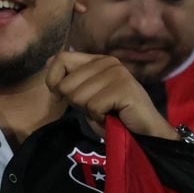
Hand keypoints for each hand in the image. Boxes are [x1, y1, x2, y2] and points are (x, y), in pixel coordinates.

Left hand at [45, 52, 177, 139]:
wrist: (145, 134)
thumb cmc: (115, 117)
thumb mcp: (86, 96)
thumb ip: (70, 79)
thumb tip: (48, 61)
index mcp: (99, 60)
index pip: (61, 58)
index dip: (54, 81)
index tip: (62, 96)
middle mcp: (108, 62)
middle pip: (67, 83)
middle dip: (76, 103)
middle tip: (97, 108)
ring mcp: (118, 73)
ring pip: (78, 96)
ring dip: (89, 112)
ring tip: (107, 112)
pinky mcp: (124, 88)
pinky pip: (93, 106)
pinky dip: (100, 118)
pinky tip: (114, 117)